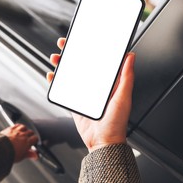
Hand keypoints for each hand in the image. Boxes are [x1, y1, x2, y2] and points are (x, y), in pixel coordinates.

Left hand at [1, 124, 38, 161]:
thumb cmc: (10, 153)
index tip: (33, 143)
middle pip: (30, 131)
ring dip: (24, 129)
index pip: (35, 138)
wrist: (0, 149)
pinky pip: (17, 125)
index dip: (34, 140)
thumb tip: (36, 156)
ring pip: (24, 127)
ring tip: (22, 133)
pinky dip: (18, 126)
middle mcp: (23, 135)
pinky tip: (17, 129)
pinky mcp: (10, 129)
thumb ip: (30, 154)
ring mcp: (16, 131)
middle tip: (27, 139)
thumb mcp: (22, 156)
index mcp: (27, 142)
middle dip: (30, 135)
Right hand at [47, 37, 134, 152]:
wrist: (103, 143)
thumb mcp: (123, 97)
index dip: (90, 48)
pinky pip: (63, 89)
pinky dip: (56, 82)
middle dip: (71, 53)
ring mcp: (83, 94)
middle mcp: (95, 87)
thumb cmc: (116, 124)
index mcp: (108, 83)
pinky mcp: (74, 103)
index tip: (84, 39)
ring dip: (62, 65)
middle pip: (81, 65)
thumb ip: (126, 77)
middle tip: (64, 45)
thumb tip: (131, 57)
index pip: (98, 61)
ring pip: (70, 75)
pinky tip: (52, 76)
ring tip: (56, 58)